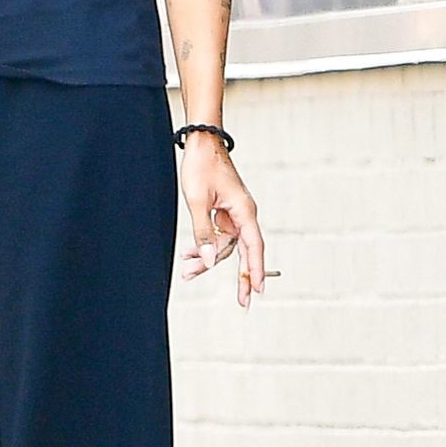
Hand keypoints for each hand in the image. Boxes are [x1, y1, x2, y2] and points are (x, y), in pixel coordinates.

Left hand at [177, 137, 265, 307]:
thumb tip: (205, 260)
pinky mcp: (224, 212)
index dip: (256, 270)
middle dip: (239, 276)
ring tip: (186, 272)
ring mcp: (234, 214)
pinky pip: (217, 235)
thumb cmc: (201, 167)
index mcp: (244, 211)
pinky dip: (203, 244)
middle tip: (243, 303)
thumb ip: (202, 233)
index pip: (254, 247)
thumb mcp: (197, 202)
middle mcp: (243, 214)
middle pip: (242, 251)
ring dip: (206, 258)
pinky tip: (188, 256)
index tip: (259, 290)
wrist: (201, 143)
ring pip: (225, 245)